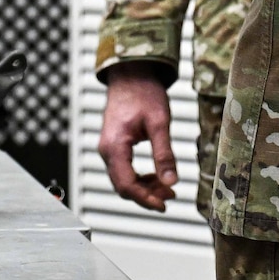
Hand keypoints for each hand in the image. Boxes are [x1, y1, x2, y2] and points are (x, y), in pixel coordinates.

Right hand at [97, 63, 178, 211]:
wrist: (131, 75)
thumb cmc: (144, 93)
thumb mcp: (159, 123)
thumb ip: (164, 154)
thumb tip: (172, 181)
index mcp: (115, 146)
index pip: (126, 184)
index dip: (145, 199)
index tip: (164, 204)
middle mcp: (106, 150)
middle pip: (123, 186)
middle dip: (146, 195)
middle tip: (170, 195)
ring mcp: (108, 148)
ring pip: (123, 180)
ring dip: (144, 187)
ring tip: (167, 187)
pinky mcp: (113, 145)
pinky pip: (123, 170)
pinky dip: (139, 177)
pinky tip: (155, 176)